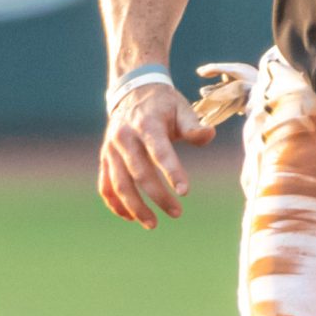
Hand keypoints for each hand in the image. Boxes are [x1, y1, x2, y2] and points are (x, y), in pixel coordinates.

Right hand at [98, 82, 214, 229]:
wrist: (131, 90)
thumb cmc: (163, 104)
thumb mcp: (181, 108)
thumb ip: (194, 126)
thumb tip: (210, 134)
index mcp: (146, 123)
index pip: (159, 151)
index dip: (172, 171)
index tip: (185, 192)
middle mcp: (125, 137)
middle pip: (139, 172)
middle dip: (157, 196)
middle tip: (177, 213)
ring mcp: (111, 149)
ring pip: (119, 183)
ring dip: (135, 207)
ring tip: (152, 224)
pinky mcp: (105, 158)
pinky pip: (105, 185)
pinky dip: (115, 204)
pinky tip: (131, 217)